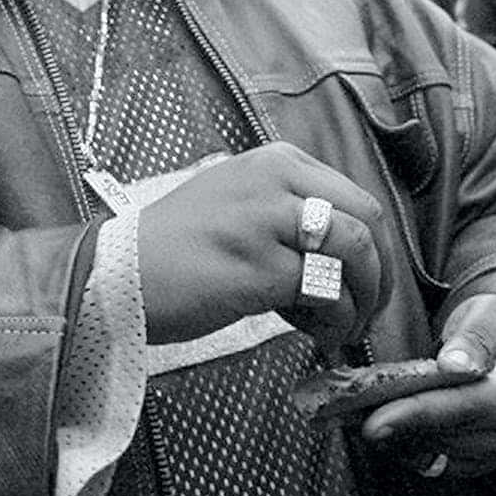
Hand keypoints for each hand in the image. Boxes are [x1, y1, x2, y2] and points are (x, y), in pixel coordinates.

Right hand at [138, 142, 390, 345]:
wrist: (116, 275)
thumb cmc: (175, 250)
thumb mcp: (238, 203)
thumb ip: (289, 213)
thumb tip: (346, 256)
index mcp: (275, 161)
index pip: (355, 197)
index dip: (374, 246)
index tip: (367, 282)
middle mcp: (276, 179)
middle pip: (366, 220)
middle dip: (380, 272)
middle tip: (369, 309)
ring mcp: (268, 220)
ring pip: (355, 253)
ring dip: (362, 299)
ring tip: (342, 328)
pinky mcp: (260, 266)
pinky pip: (327, 292)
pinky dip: (334, 320)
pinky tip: (315, 334)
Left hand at [359, 294, 495, 477]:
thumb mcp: (495, 315)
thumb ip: (476, 337)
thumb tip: (453, 364)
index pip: (467, 407)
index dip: (419, 414)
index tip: (375, 421)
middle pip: (446, 435)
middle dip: (395, 424)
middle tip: (347, 407)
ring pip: (437, 453)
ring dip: (396, 436)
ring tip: (358, 411)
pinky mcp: (477, 461)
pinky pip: (435, 463)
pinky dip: (405, 446)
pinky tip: (385, 423)